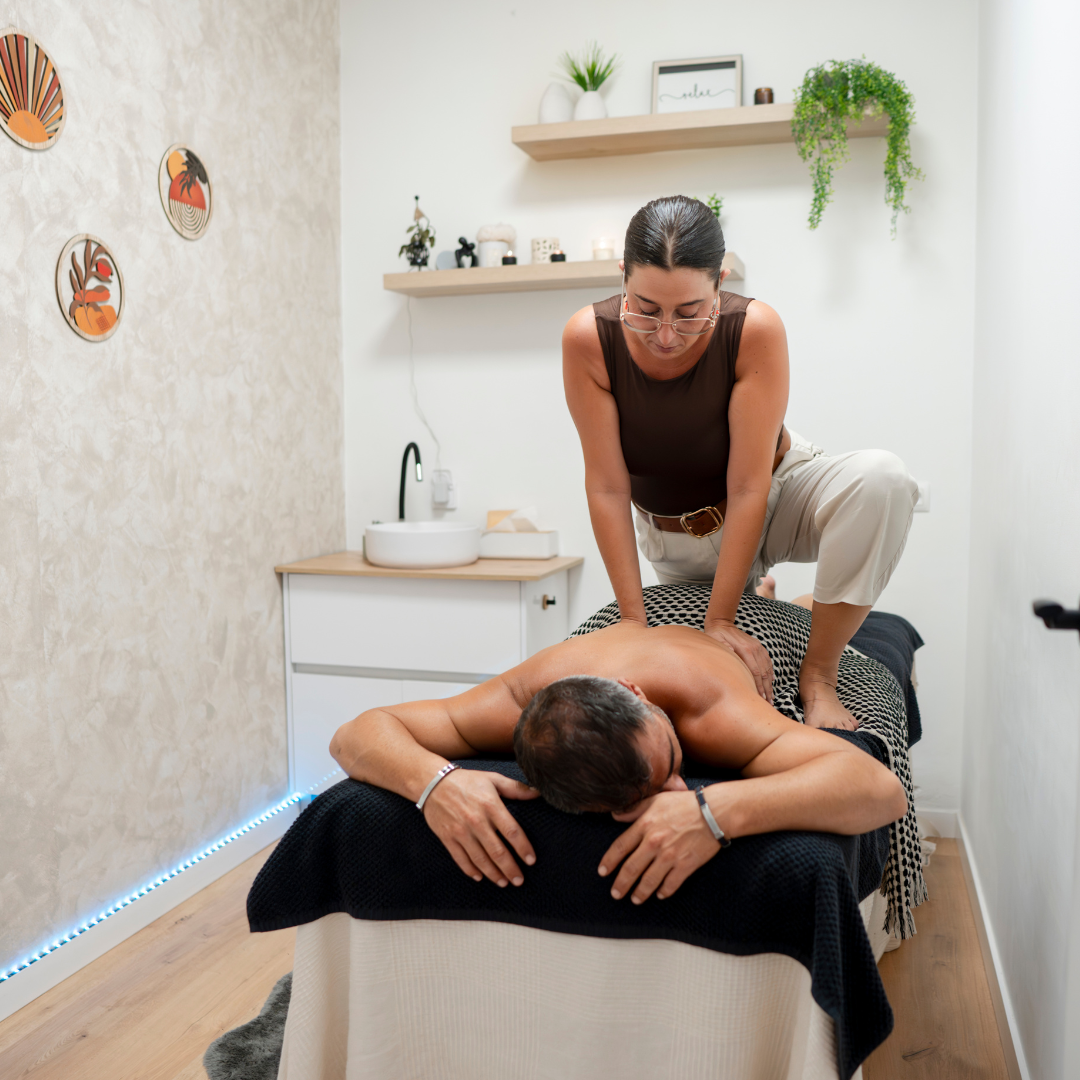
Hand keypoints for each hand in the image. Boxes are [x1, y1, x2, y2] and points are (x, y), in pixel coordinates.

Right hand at [422, 769, 539, 886]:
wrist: (433, 782)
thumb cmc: (467, 780)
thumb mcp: (493, 779)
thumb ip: (515, 788)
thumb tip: (538, 792)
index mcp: (490, 805)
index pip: (511, 831)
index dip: (523, 848)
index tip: (531, 861)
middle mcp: (476, 821)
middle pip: (497, 851)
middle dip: (510, 869)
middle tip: (519, 881)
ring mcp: (461, 831)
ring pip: (480, 859)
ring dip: (493, 874)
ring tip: (503, 883)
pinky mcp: (447, 837)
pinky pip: (460, 859)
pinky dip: (471, 870)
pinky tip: (480, 877)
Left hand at [598, 790, 720, 903]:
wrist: (714, 812)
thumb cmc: (685, 803)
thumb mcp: (656, 800)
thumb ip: (635, 809)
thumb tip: (615, 814)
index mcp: (645, 825)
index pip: (620, 847)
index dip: (609, 861)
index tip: (603, 872)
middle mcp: (654, 842)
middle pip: (631, 868)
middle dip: (621, 884)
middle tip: (615, 893)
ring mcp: (670, 856)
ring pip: (649, 881)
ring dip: (640, 893)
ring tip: (635, 899)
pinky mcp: (686, 865)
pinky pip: (671, 884)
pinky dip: (664, 892)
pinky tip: (660, 895)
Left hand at [704, 620, 773, 702]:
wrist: (722, 624)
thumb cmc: (716, 635)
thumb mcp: (716, 640)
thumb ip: (723, 647)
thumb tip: (728, 652)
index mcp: (745, 650)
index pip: (755, 672)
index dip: (758, 686)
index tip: (760, 698)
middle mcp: (754, 649)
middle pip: (763, 673)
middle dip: (766, 689)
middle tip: (768, 702)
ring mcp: (758, 647)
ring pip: (767, 669)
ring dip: (769, 684)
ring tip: (770, 696)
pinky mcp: (759, 647)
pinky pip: (768, 661)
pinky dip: (771, 672)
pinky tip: (771, 682)